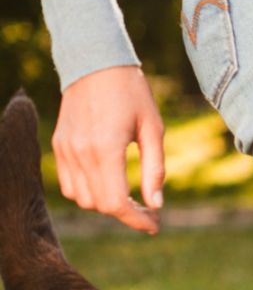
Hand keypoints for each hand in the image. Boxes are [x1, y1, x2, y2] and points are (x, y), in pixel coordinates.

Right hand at [53, 64, 163, 233]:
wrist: (96, 64)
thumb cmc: (132, 94)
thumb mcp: (153, 128)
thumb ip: (155, 169)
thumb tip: (157, 205)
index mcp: (106, 149)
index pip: (116, 203)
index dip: (136, 220)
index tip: (154, 225)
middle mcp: (80, 153)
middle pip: (99, 205)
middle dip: (125, 213)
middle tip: (148, 210)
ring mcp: (65, 150)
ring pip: (81, 199)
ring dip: (105, 204)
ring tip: (129, 196)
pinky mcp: (58, 146)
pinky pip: (68, 185)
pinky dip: (87, 192)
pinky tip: (108, 183)